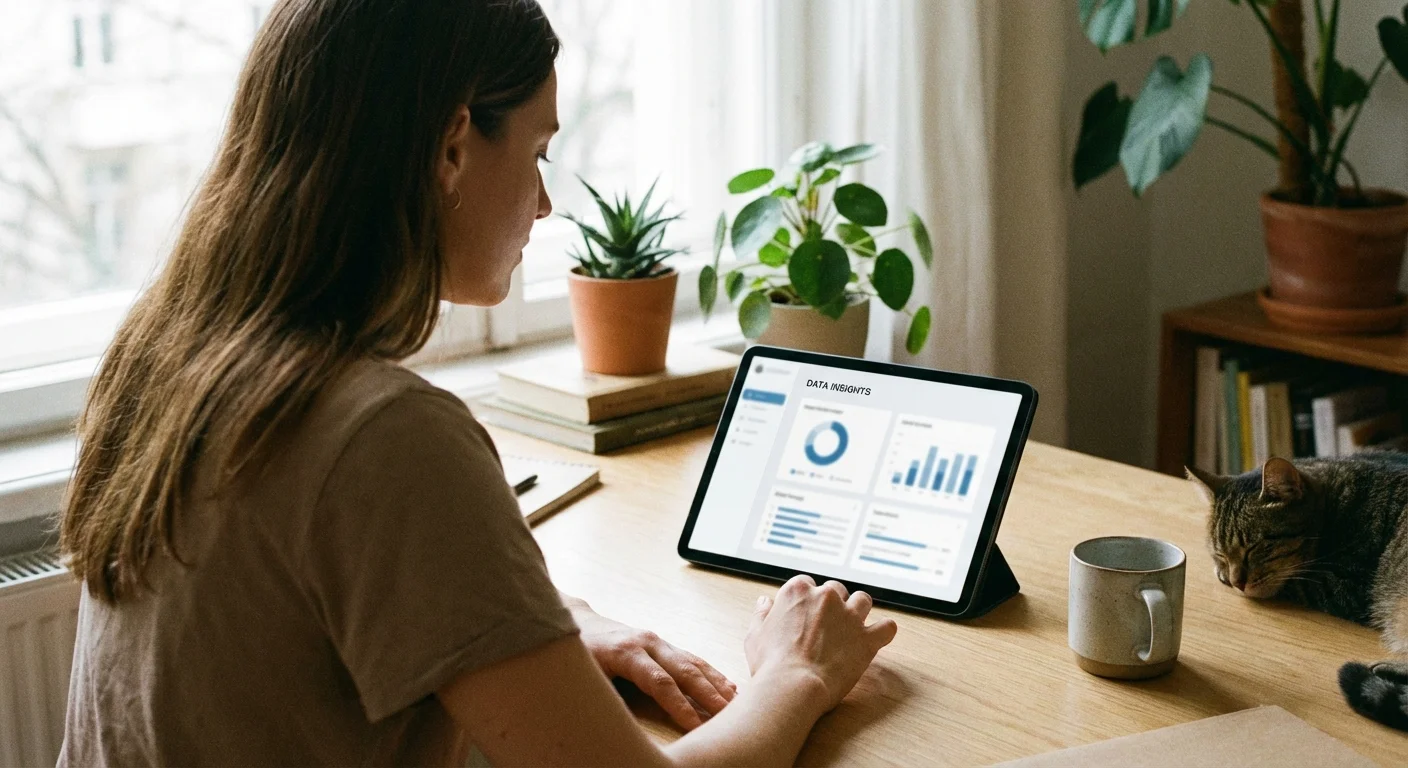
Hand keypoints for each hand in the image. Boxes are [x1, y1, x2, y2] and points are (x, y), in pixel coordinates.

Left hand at [571, 604, 737, 729]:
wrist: (574, 621)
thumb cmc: (577, 653)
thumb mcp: (583, 676)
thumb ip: (604, 696)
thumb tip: (619, 724)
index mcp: (626, 652)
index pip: (660, 683)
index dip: (680, 705)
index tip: (698, 725)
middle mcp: (646, 642)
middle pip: (684, 671)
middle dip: (709, 694)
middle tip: (730, 715)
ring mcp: (657, 641)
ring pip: (693, 663)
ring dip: (717, 684)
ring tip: (737, 703)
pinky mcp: (662, 644)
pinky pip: (691, 659)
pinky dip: (712, 673)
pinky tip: (728, 686)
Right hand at [745, 575, 897, 711]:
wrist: (792, 686)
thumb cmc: (770, 664)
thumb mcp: (754, 635)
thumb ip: (762, 614)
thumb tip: (765, 601)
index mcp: (798, 591)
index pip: (807, 584)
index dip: (807, 601)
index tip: (805, 617)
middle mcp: (826, 596)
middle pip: (836, 590)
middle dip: (833, 605)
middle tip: (826, 627)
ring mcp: (849, 616)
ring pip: (863, 600)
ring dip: (859, 610)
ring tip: (852, 627)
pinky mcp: (867, 638)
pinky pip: (887, 627)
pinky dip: (884, 631)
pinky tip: (877, 637)